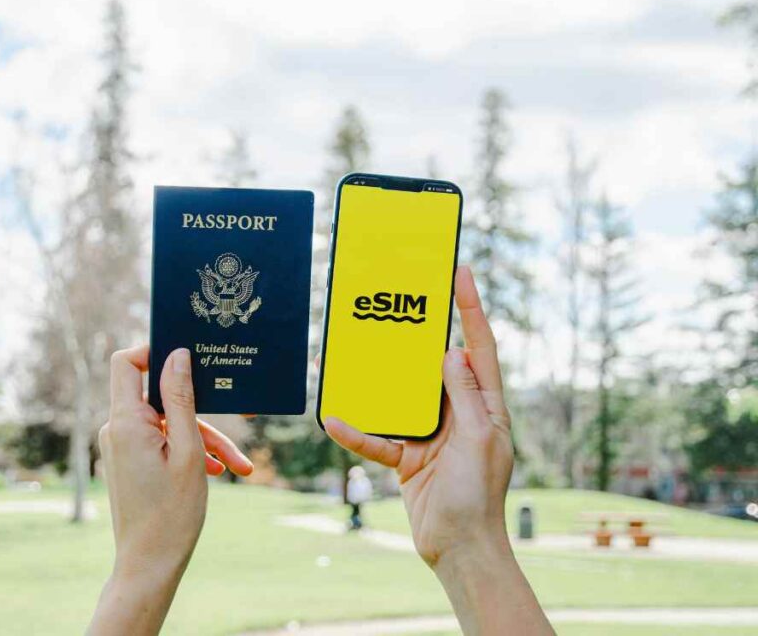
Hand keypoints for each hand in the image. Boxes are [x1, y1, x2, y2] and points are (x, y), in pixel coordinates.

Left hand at [88, 345, 252, 635]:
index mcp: (125, 422)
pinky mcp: (129, 460)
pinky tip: (218, 471)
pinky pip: (160, 442)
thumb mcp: (188, 450)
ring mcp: (121, 446)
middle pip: (159, 397)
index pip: (126, 361)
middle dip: (200, 412)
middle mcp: (116, 429)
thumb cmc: (172, 513)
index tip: (190, 360)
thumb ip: (182, 399)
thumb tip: (177, 354)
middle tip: (236, 428)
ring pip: (166, 423)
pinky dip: (187, 451)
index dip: (155, 352)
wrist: (149, 565)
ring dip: (202, 439)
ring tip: (238, 466)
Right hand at [324, 265, 511, 565]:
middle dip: (417, 337)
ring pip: (402, 397)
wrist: (459, 549)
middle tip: (396, 303)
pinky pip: (379, 437)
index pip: (480, 347)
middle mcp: (459, 414)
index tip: (461, 272)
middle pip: (436, 365)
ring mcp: (432, 435)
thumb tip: (451, 352)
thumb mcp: (476, 440)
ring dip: (379, 382)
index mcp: (485, 406)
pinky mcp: (408, 457)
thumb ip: (462, 396)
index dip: (471, 309)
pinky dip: (358, 431)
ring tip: (356, 354)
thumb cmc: (478, 497)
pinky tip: (336, 420)